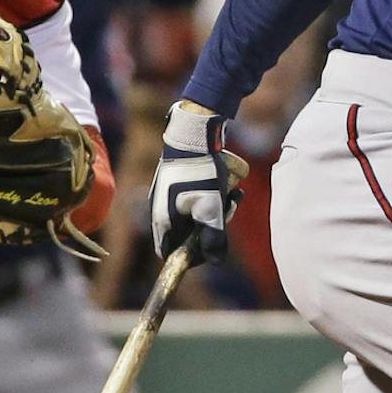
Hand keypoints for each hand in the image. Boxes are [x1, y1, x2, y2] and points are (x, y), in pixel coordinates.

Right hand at [149, 101, 248, 261]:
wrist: (193, 132)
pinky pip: (200, 195)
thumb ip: (213, 237)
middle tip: (228, 208)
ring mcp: (169, 194)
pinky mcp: (179, 181)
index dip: (190, 255)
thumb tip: (216, 260)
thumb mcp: (210, 208)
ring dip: (217, 206)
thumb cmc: (199, 172)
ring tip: (230, 190)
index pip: (169, 252)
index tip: (212, 245)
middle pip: (188, 233)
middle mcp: (162, 209)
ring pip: (197, 213)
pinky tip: (228, 179)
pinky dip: (215, 192)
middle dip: (212, 224)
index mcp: (163, 220)